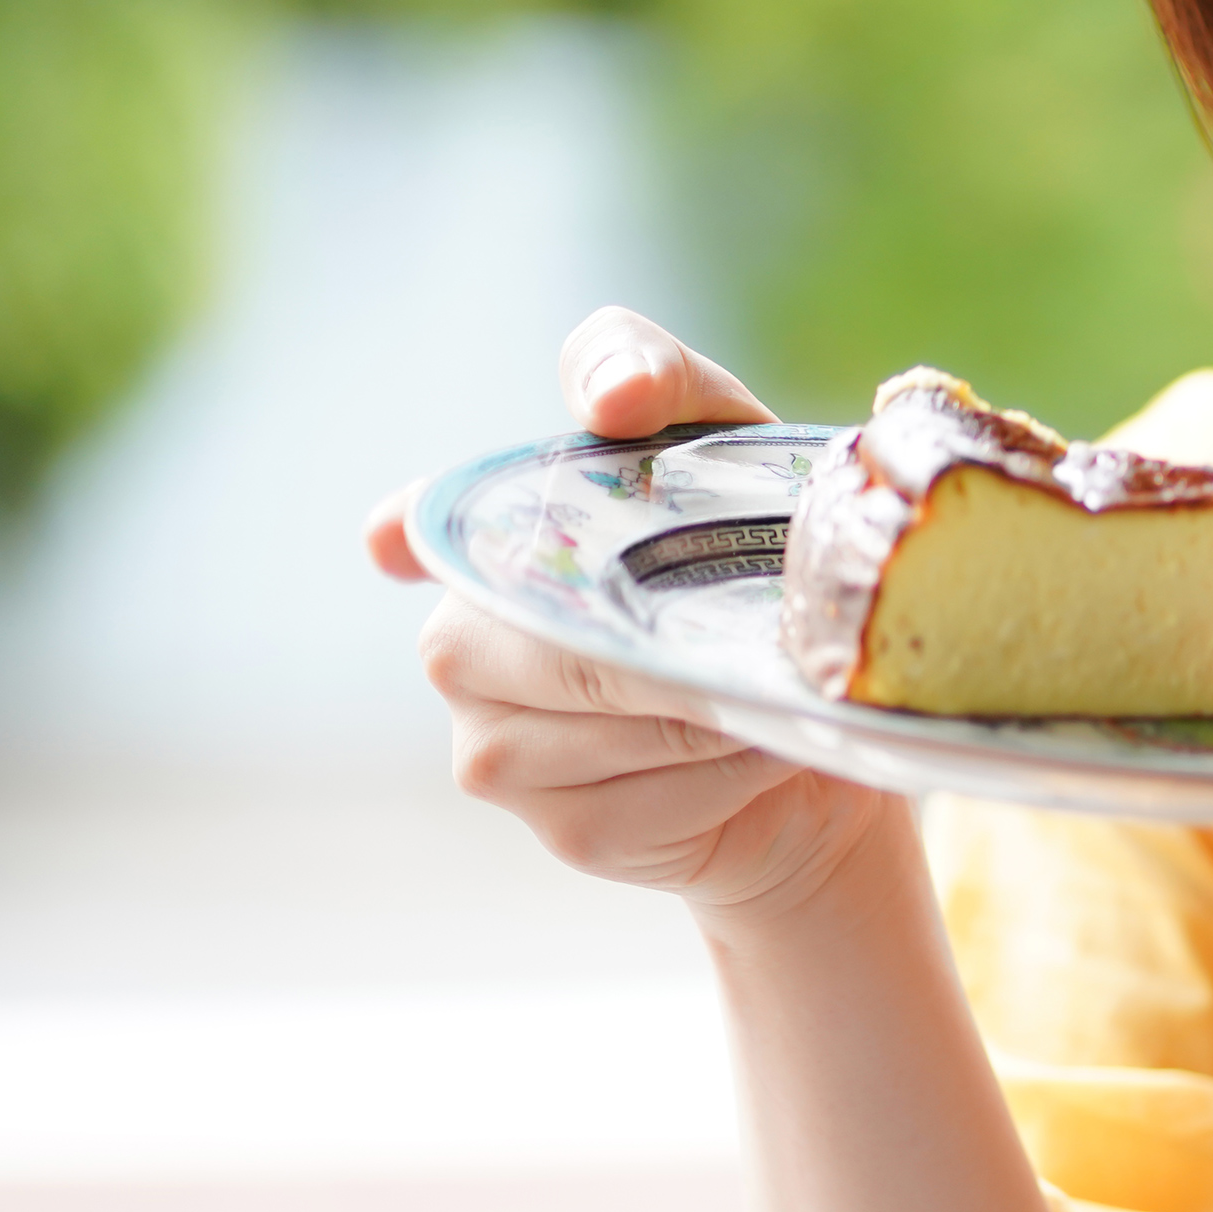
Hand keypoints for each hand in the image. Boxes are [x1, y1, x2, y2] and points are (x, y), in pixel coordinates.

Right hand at [368, 307, 903, 917]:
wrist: (814, 732)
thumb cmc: (748, 568)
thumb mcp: (725, 447)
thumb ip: (662, 382)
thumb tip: (611, 400)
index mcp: (483, 550)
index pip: (421, 526)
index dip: (411, 529)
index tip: (398, 542)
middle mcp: (461, 649)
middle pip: (559, 646)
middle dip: (672, 641)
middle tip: (754, 633)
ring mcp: (497, 751)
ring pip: (615, 724)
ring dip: (719, 703)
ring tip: (770, 683)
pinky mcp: (566, 830)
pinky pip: (655, 797)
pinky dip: (732, 769)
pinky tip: (761, 749)